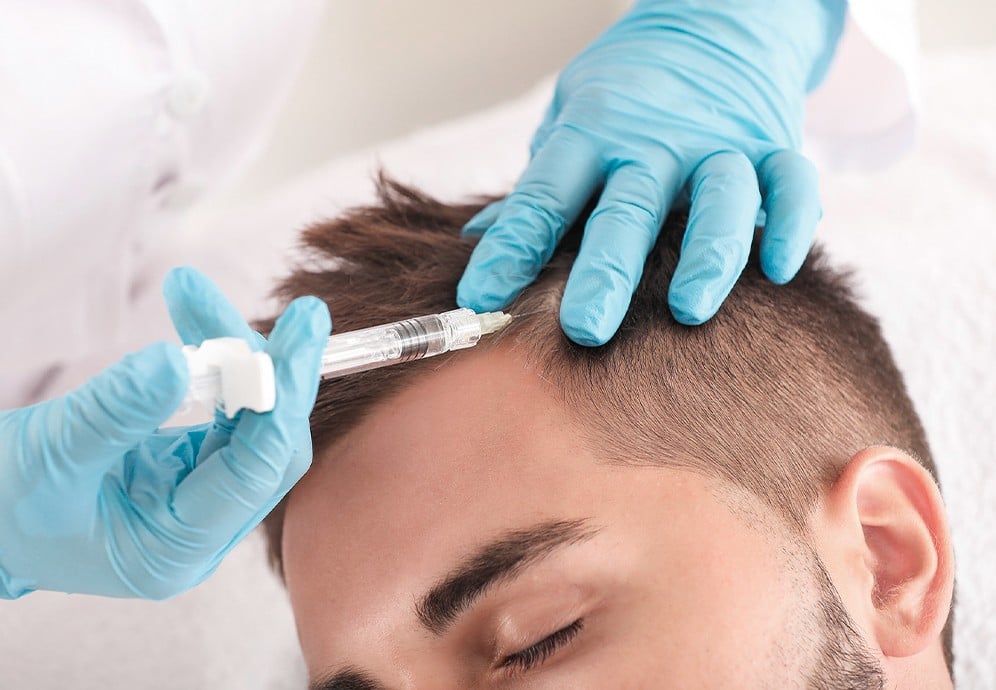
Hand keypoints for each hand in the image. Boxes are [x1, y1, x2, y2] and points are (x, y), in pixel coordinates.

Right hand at [0, 268, 329, 598]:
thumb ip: (115, 411)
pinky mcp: (191, 470)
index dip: (282, 399)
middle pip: (269, 445)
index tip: (303, 336)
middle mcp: (202, 529)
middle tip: (300, 312)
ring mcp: (200, 500)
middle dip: (275, 372)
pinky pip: (225, 412)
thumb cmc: (5, 504)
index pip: (256, 471)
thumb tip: (177, 361)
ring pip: (250, 420)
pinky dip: (217, 367)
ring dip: (236, 355)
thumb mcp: (52, 454)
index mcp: (176, 549)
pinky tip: (198, 322)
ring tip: (194, 293)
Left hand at [457, 0, 845, 344]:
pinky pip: (793, 182)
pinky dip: (792, 223)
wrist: (714, 19)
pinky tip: (779, 268)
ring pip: (719, 197)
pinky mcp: (774, 142)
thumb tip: (477, 239)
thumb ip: (539, 184)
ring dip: (707, 253)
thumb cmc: (627, 90)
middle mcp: (653, 141)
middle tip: (584, 327)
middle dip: (605, 270)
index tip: (481, 300)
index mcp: (591, 133)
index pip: (544, 196)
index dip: (510, 249)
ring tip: (688, 309)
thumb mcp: (569, 120)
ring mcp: (718, 141)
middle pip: (627, 208)